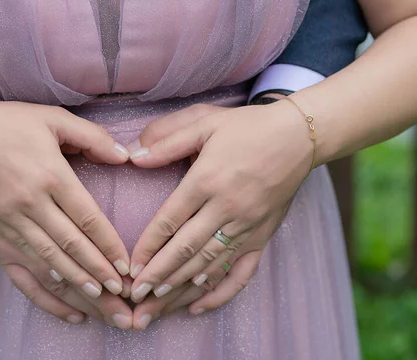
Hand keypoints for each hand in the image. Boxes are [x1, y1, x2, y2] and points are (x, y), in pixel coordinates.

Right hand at [0, 99, 130, 298]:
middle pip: (71, 246)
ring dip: (76, 284)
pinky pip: (22, 272)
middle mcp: (31, 204)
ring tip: (101, 303)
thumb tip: (125, 157)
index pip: (87, 219)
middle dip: (99, 273)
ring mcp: (10, 223)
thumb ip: (93, 137)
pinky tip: (65, 307)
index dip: (109, 245)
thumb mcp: (53, 118)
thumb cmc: (9, 124)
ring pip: (50, 263)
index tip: (126, 266)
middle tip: (122, 295)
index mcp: (51, 176)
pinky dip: (44, 292)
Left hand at [126, 101, 310, 309]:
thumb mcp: (204, 121)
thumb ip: (168, 140)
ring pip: (208, 265)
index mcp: (207, 180)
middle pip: (186, 250)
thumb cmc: (248, 127)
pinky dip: (220, 292)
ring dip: (180, 288)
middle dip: (157, 276)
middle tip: (133, 297)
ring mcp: (247, 226)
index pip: (170, 221)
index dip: (148, 247)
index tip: (129, 268)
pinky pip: (242, 272)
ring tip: (155, 306)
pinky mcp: (262, 236)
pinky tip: (198, 306)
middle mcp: (227, 208)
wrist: (298, 137)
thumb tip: (133, 156)